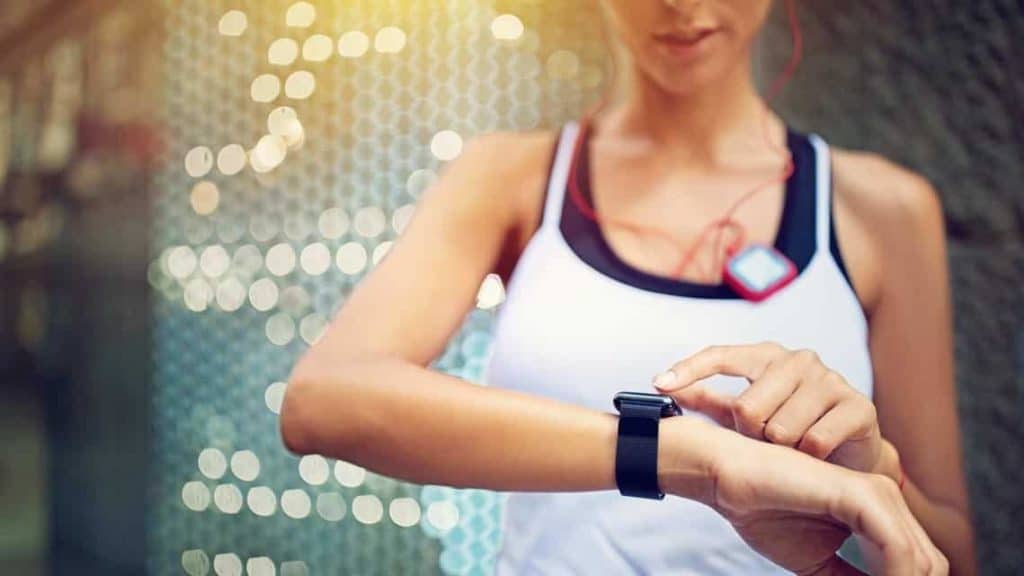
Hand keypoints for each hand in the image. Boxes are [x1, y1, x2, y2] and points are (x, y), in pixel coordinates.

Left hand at [653, 343, 883, 474]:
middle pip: (747, 407)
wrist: (852, 457)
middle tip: (767, 442)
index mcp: (767, 356)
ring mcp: (830, 379)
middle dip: (750, 435)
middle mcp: (798, 360)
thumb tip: (662, 388)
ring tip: (794, 448)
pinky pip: (813, 442)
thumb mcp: (748, 414)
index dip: (688, 370)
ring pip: (779, 429)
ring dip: (781, 450)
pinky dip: (808, 457)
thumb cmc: (792, 429)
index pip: (720, 356)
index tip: (658, 385)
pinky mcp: (858, 405)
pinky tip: (817, 455)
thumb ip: (709, 400)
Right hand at [660, 418, 947, 574]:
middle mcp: (886, 497)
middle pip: (929, 563)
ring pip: (920, 561)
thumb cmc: (763, 511)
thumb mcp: (817, 562)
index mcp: (878, 511)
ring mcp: (877, 493)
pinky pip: (898, 551)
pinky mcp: (861, 495)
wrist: (728, 476)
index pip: (919, 562)